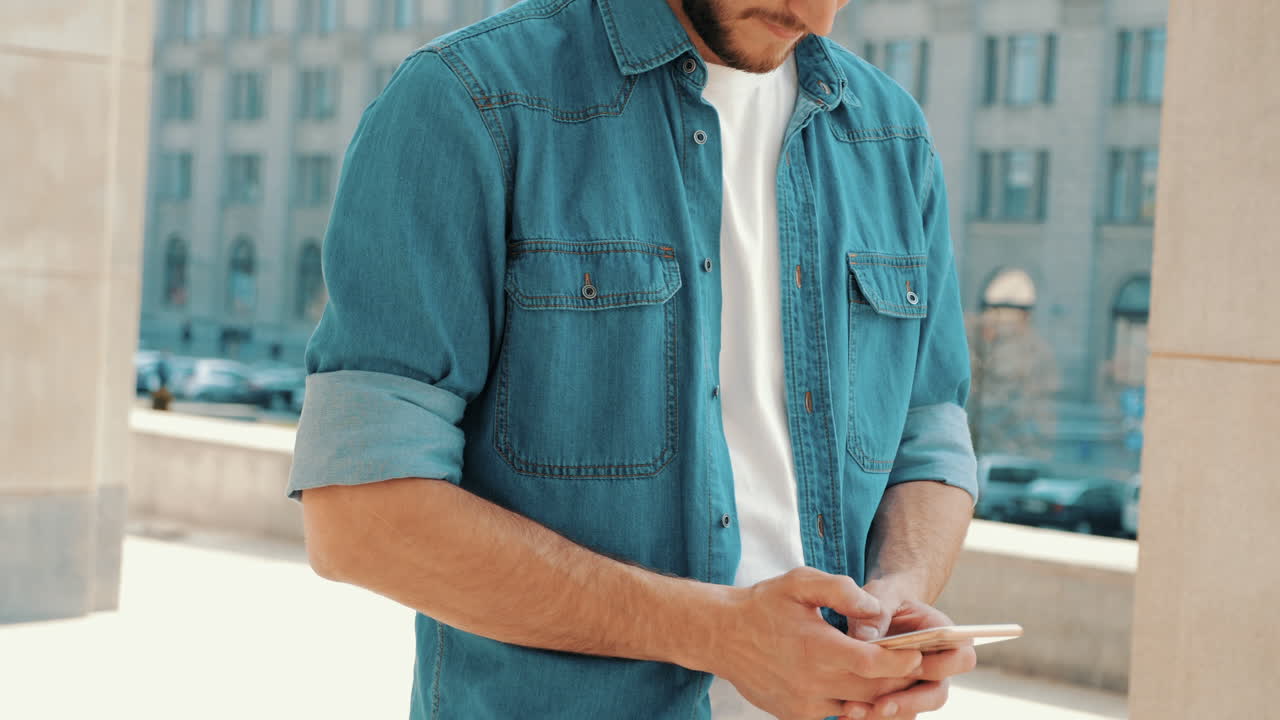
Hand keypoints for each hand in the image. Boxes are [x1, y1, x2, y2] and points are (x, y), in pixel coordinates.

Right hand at [709, 567, 925, 719]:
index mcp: (817, 648)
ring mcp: (805, 703)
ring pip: (859, 708)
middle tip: (919, 666)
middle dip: (901, 680)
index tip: (919, 653)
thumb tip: (875, 608)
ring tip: (897, 679)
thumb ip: (840, 589)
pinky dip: (856, 706)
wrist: (721, 635)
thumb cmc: (762, 605)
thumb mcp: (799, 583)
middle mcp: (813, 681)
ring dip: (882, 696)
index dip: (902, 661)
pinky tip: (865, 690)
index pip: (873, 663)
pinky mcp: (797, 715)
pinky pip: (838, 716)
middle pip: (874, 690)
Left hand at [840, 582, 977, 718]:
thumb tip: (866, 638)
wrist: (876, 611)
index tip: (912, 667)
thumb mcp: (882, 595)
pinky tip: (845, 713)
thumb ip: (877, 613)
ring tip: (855, 712)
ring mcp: (918, 683)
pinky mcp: (898, 694)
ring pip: (913, 709)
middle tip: (881, 706)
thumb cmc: (885, 599)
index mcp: (943, 635)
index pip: (961, 657)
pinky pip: (892, 712)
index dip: (941, 666)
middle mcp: (936, 664)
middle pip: (937, 694)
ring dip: (888, 714)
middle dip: (910, 703)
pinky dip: (871, 714)